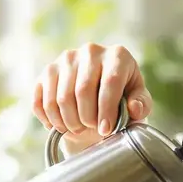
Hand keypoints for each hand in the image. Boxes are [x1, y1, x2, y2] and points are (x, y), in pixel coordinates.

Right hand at [32, 43, 153, 150]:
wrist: (100, 92)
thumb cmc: (123, 97)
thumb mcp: (138, 101)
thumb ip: (141, 105)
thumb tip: (133, 107)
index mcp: (118, 55)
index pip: (110, 82)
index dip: (107, 110)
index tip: (106, 130)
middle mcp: (90, 51)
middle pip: (82, 91)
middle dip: (86, 119)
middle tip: (92, 130)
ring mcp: (65, 59)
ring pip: (60, 98)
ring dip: (68, 122)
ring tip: (78, 129)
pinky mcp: (47, 71)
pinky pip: (41, 101)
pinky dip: (50, 119)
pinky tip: (61, 126)